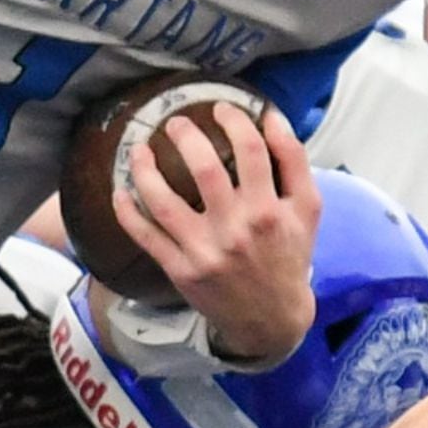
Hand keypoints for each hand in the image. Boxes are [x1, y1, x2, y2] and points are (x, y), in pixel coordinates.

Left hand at [119, 101, 320, 365]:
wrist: (272, 319)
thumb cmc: (289, 256)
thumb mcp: (308, 210)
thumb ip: (294, 161)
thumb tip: (271, 117)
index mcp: (268, 211)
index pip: (250, 150)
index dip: (234, 120)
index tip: (221, 109)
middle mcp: (234, 230)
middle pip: (203, 168)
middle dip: (185, 135)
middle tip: (176, 122)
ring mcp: (203, 252)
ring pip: (163, 201)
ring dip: (145, 169)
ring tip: (139, 149)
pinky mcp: (180, 271)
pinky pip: (146, 237)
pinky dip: (128, 212)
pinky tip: (120, 191)